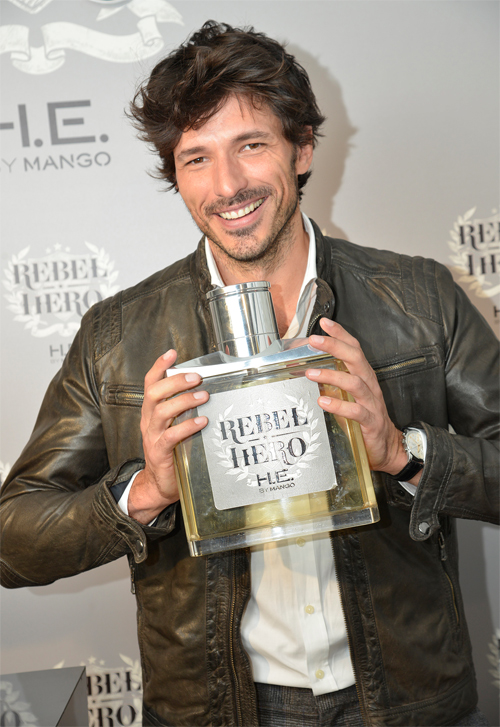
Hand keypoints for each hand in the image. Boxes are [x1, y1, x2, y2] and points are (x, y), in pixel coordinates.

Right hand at [129, 349, 208, 523]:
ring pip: (162, 412)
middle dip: (175, 382)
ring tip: (203, 396)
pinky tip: (201, 422)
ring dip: (184, 401)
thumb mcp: (174, 425)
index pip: (150, 384)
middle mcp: (149, 421)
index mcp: (151, 411)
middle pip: (155, 393)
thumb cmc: (171, 451)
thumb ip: (183, 409)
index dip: (159, 367)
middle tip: (196, 377)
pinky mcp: (160, 452)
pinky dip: (186, 427)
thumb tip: (205, 389)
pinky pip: (170, 437)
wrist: (159, 483)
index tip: (171, 353)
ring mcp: (152, 436)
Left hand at [306, 319, 414, 479]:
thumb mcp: (348, 396)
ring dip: (331, 376)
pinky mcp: (370, 422)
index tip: (325, 323)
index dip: (341, 334)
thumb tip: (309, 368)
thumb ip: (333, 382)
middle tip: (314, 341)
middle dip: (335, 347)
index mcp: (364, 376)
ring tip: (311, 373)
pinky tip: (324, 402)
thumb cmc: (365, 417)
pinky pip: (356, 412)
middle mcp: (369, 386)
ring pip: (355, 383)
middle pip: (356, 359)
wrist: (387, 447)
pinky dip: (339, 406)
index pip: (354, 349)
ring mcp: (371, 403)